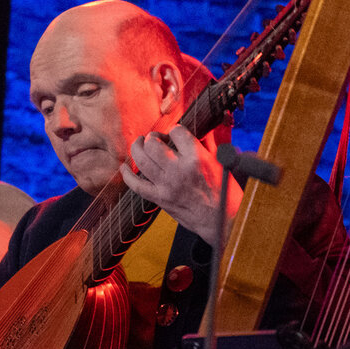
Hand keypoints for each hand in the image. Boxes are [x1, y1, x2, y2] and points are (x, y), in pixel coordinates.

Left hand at [122, 126, 238, 245]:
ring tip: (140, 144)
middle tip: (156, 139)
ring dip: (137, 148)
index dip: (175, 130)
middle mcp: (179, 170)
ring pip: (141, 160)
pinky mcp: (159, 199)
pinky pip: (136, 185)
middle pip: (153, 144)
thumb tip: (199, 128)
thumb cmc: (224, 192)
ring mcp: (167, 185)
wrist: (221, 220)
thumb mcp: (220, 162)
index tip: (175, 134)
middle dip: (152, 137)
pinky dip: (127, 175)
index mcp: (196, 158)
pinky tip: (124, 167)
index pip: (176, 132)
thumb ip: (206, 144)